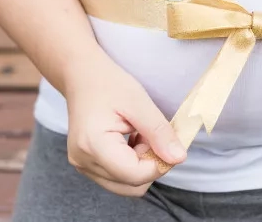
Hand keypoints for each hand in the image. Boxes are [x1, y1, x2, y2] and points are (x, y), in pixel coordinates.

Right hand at [64, 52, 185, 196]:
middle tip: (150, 136)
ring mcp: (82, 165)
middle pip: (131, 186)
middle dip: (149, 165)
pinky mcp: (86, 164)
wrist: (82, 76)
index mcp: (93, 145)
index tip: (165, 140)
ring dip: (141, 165)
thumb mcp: (140, 103)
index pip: (135, 176)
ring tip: (139, 136)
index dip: (158, 163)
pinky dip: (131, 163)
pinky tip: (131, 140)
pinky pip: (117, 177)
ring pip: (125, 185)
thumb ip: (159, 132)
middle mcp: (83, 161)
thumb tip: (178, 158)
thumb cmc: (109, 84)